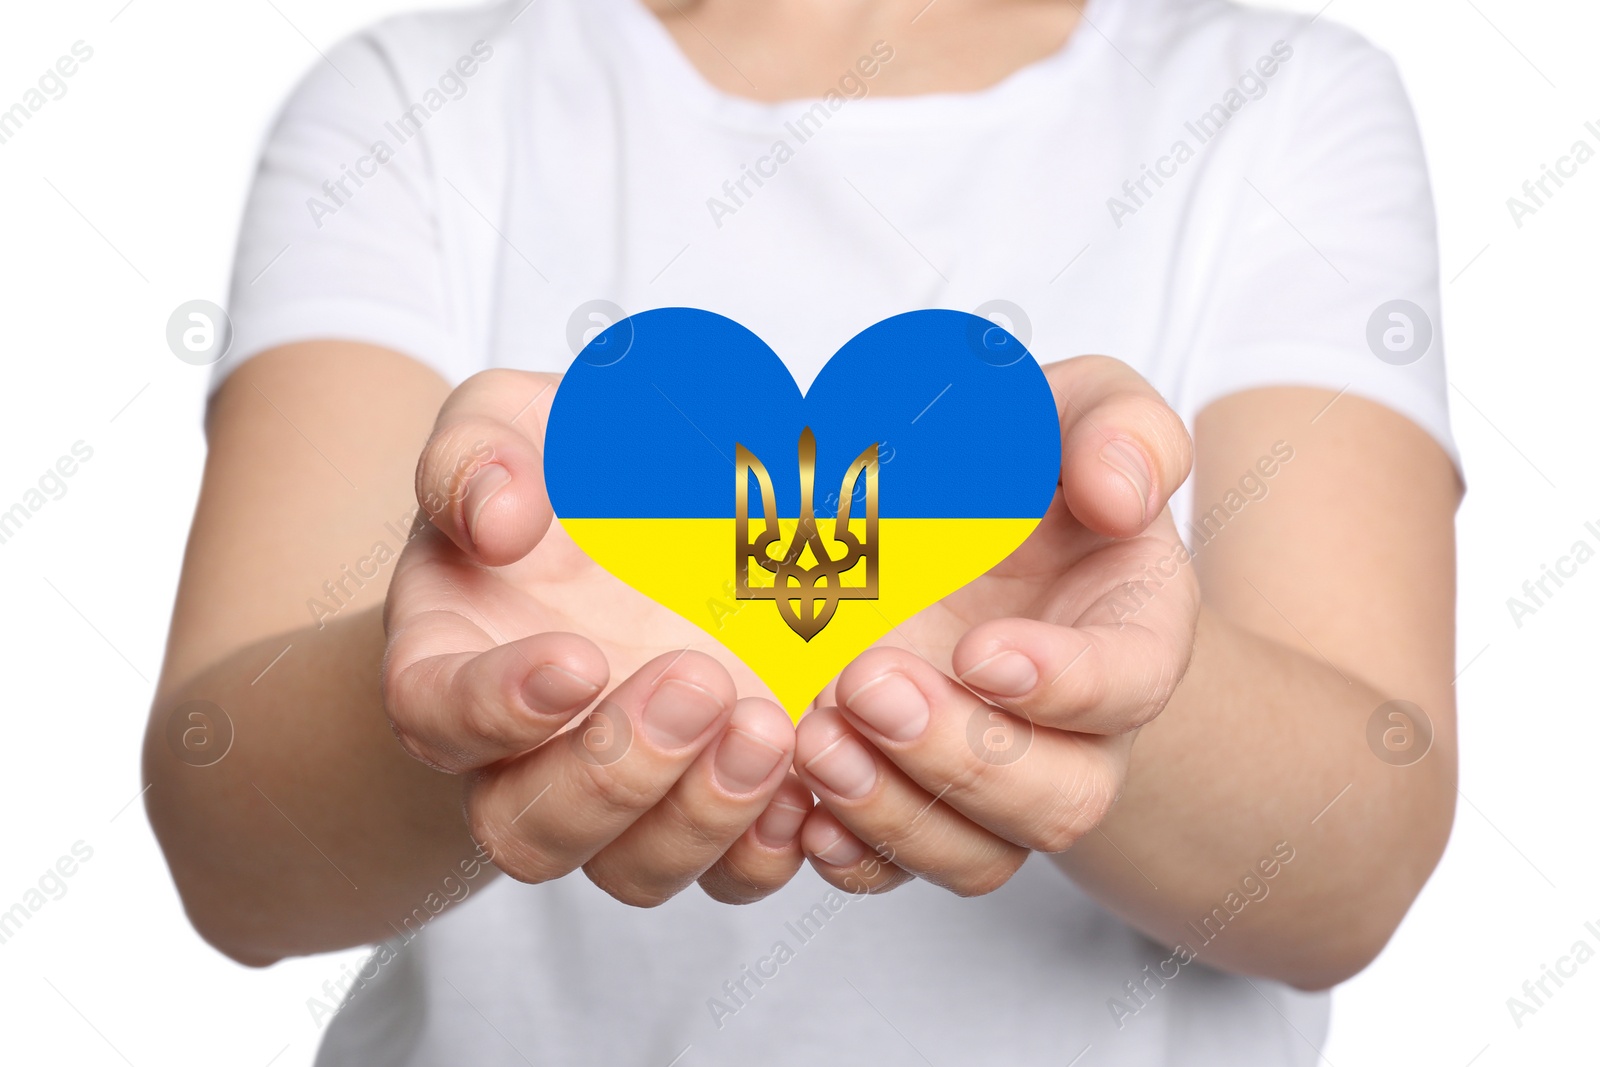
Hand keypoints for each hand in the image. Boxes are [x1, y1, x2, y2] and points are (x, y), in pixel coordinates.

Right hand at [382, 370, 810, 906]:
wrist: (652, 513)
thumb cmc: (567, 471)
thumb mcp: (512, 423)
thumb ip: (476, 456)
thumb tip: (495, 522)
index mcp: (456, 660)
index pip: (435, 719)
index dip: (495, 710)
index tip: (579, 658)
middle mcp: (528, 754)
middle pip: (530, 829)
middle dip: (616, 773)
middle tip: (700, 679)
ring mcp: (627, 793)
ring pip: (633, 872)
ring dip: (699, 817)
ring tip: (769, 726)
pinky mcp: (709, 805)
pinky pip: (729, 877)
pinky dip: (768, 851)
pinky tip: (808, 787)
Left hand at [791, 356, 1199, 894]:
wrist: (972, 534)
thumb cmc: (1033, 478)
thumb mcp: (1085, 415)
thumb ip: (1121, 431)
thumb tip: (1118, 494)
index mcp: (1131, 634)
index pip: (1129, 685)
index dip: (1065, 685)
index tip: (982, 651)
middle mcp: (1076, 733)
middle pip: (1056, 798)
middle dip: (960, 756)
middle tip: (868, 683)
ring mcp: (996, 783)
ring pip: (977, 855)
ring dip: (895, 811)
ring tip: (818, 740)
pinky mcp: (920, 803)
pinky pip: (902, 871)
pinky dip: (852, 856)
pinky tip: (800, 809)